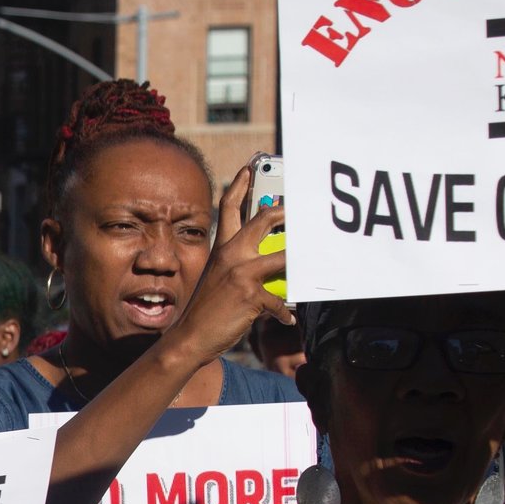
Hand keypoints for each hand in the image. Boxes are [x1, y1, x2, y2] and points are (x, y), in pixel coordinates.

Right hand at [160, 160, 295, 366]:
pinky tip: (287, 317)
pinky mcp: (250, 295)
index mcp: (221, 248)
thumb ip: (238, 263)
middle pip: (262, 220)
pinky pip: (279, 300)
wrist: (190, 335)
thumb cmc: (206, 308)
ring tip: (314, 264)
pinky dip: (284, 311)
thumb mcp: (218, 277)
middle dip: (285, 213)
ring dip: (302, 263)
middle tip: (300, 211)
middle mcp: (231, 255)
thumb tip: (270, 258)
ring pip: (284, 257)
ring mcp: (241, 274)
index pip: (227, 208)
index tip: (250, 168)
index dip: (240, 185)